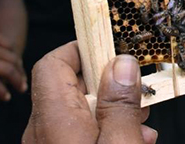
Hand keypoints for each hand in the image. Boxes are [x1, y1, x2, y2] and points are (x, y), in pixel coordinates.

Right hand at [0, 26, 26, 100]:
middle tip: (22, 82)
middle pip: (12, 58)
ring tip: (20, 89)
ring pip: (7, 70)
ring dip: (17, 81)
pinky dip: (1, 90)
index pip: (9, 46)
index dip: (15, 58)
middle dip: (19, 71)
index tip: (18, 67)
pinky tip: (5, 97)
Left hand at [22, 41, 156, 143]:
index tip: (114, 50)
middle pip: (71, 88)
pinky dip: (105, 130)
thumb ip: (120, 103)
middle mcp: (43, 131)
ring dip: (113, 111)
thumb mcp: (119, 143)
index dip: (82, 49)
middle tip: (141, 93)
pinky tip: (132, 140)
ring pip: (79, 113)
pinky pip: (78, 134)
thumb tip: (123, 64)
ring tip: (141, 126)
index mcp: (54, 118)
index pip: (53, 64)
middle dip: (110, 85)